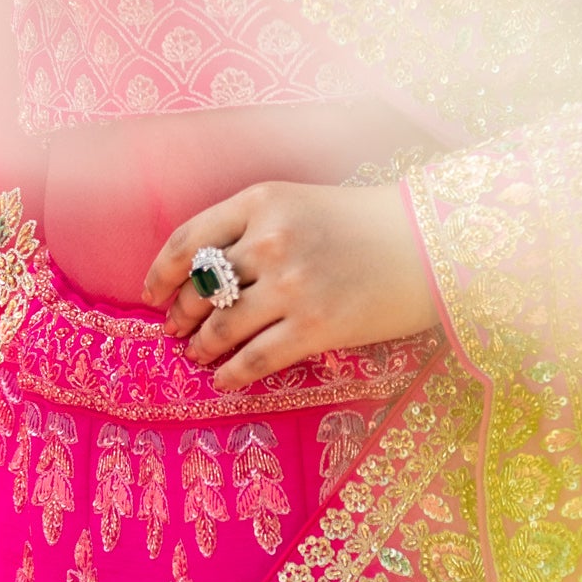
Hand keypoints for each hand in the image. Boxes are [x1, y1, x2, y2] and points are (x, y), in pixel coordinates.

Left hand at [147, 180, 438, 381]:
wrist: (429, 244)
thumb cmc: (365, 222)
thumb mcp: (300, 203)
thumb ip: (251, 228)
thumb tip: (199, 275)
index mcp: (263, 202)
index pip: (188, 240)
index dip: (160, 273)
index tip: (151, 294)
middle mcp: (271, 241)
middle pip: (201, 288)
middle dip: (181, 315)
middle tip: (176, 330)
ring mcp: (292, 286)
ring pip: (221, 328)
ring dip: (201, 347)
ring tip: (198, 354)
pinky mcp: (315, 327)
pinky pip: (253, 359)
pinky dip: (230, 374)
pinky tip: (224, 379)